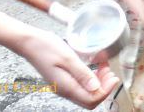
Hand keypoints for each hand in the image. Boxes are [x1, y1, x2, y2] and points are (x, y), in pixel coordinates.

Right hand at [0, 11, 117, 107]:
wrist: (29, 43)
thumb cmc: (47, 47)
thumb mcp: (68, 58)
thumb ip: (82, 74)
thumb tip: (96, 88)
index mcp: (66, 87)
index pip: (91, 100)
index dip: (106, 91)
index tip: (114, 77)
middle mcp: (64, 90)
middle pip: (89, 99)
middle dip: (104, 87)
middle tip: (110, 71)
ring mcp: (63, 85)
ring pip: (86, 92)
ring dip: (99, 82)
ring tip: (105, 67)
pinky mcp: (63, 79)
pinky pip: (80, 84)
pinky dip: (91, 77)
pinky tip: (96, 65)